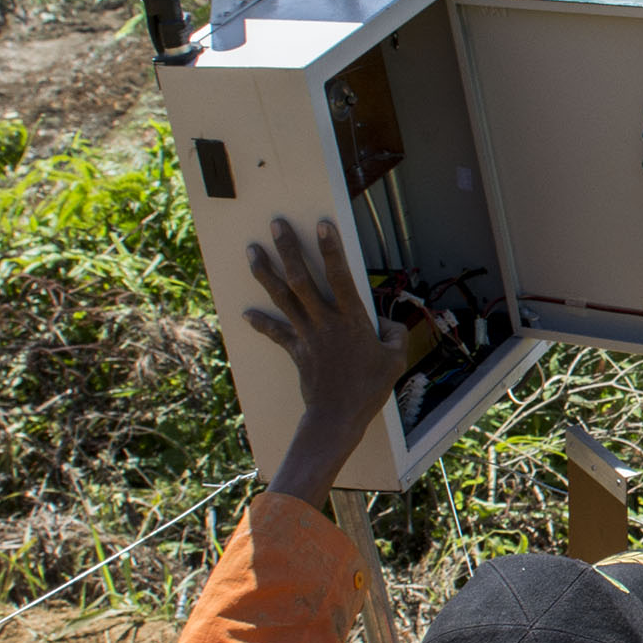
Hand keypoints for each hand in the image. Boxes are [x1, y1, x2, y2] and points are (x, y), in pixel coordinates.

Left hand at [244, 217, 414, 500]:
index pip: (340, 276)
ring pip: (282, 298)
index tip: (322, 225)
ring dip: (265, 273)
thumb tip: (387, 323)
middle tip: (276, 225)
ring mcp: (307, 335)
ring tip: (252, 251)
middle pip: (301, 279)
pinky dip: (261, 323)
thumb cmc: (369, 389)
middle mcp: (325, 321)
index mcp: (352, 320)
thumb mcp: (395, 360)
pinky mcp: (295, 351)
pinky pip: (276, 333)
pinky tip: (247, 313)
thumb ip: (394, 335)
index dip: (331, 249)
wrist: (337, 417)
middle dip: (288, 249)